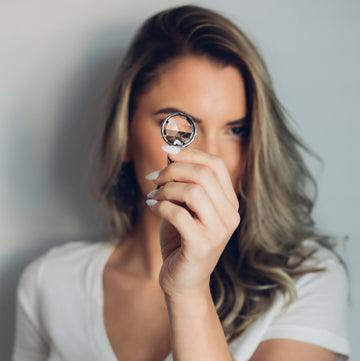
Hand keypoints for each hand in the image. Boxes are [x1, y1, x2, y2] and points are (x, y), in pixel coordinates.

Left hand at [146, 147, 239, 298]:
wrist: (183, 281)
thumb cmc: (181, 240)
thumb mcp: (184, 206)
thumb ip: (182, 182)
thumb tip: (171, 152)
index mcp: (229, 203)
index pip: (216, 165)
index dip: (190, 152)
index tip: (166, 149)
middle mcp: (230, 215)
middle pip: (204, 174)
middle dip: (173, 170)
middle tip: (154, 178)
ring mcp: (219, 231)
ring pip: (193, 191)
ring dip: (166, 189)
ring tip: (153, 196)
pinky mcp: (202, 245)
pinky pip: (178, 214)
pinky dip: (160, 206)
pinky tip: (151, 208)